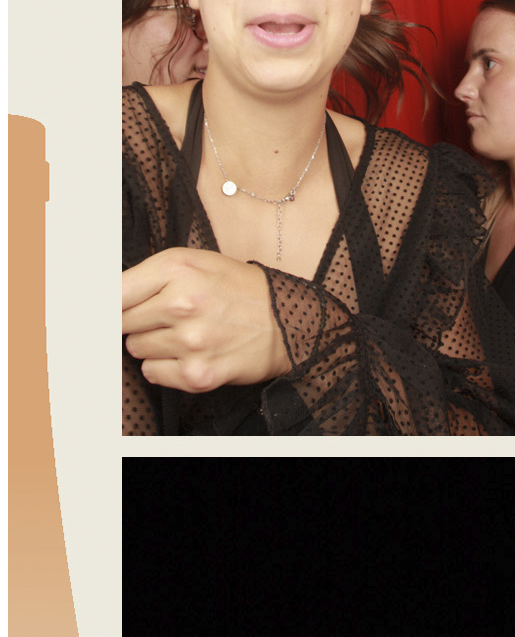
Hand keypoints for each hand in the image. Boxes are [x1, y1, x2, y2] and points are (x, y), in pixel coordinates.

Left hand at [122, 249, 288, 392]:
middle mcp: (181, 304)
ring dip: (153, 343)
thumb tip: (104, 297)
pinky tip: (188, 354)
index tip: (111, 309)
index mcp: (177, 269)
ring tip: (183, 334)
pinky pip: (152, 373)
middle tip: (165, 317)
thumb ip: (149, 274)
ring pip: (136, 348)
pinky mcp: (197, 373)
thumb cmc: (237, 289)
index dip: (108, 304)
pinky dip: (164, 367)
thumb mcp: (195, 262)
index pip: (113, 292)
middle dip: (138, 320)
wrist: (288, 322)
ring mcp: (189, 342)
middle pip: (122, 322)